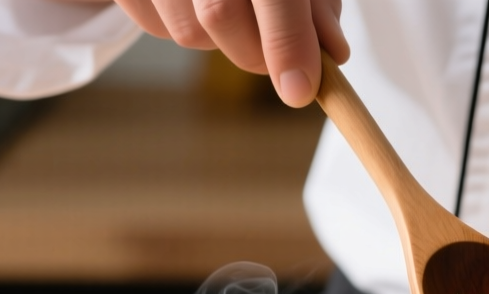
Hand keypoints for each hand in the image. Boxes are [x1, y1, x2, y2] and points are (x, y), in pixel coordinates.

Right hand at [100, 0, 348, 106]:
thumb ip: (314, 3)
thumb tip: (333, 52)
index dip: (286, 43)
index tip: (301, 89)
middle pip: (219, 18)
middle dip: (258, 54)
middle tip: (280, 59)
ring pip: (189, 34)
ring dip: (221, 42)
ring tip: (236, 8)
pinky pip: (156, 28)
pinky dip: (184, 26)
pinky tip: (196, 0)